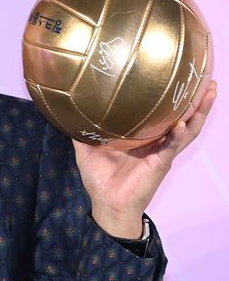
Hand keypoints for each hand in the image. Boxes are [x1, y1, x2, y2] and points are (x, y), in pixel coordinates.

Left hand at [73, 81, 216, 237]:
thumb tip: (71, 112)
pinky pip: (173, 147)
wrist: (106, 203)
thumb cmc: (100, 179)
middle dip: (196, 100)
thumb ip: (83, 132)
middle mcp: (156, 142)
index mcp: (143, 137)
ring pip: (187, 129)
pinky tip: (183, 124)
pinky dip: (179, 135)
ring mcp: (161, 152)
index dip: (172, 99)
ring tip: (208, 93)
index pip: (161, 114)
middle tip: (207, 81)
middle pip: (183, 117)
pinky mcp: (160, 163)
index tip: (179, 77)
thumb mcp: (87, 150)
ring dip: (199, 113)